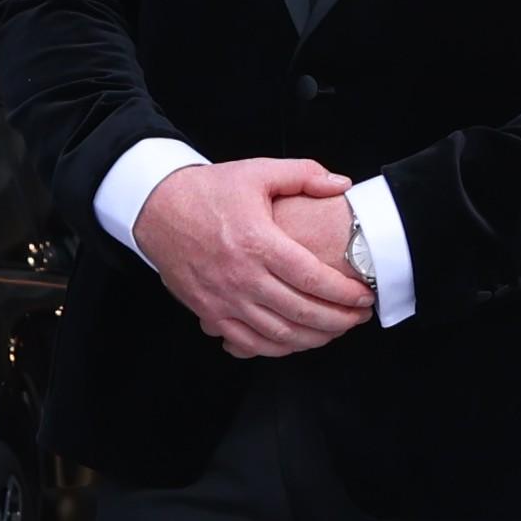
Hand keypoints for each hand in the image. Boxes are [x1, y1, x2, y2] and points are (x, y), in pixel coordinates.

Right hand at [138, 151, 374, 357]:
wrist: (157, 207)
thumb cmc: (209, 190)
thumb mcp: (258, 172)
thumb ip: (303, 175)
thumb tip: (341, 184)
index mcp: (257, 242)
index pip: (311, 278)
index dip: (343, 292)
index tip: (364, 295)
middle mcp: (241, 276)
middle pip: (300, 312)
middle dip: (338, 320)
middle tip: (359, 317)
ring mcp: (223, 299)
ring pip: (277, 334)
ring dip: (313, 338)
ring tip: (336, 331)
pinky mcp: (208, 312)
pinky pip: (248, 343)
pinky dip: (277, 348)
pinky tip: (297, 341)